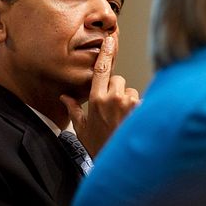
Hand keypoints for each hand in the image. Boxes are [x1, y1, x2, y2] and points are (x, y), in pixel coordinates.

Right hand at [61, 35, 139, 156]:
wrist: (117, 164)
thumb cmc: (99, 146)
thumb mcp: (81, 128)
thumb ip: (73, 109)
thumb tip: (64, 97)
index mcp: (96, 100)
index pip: (100, 70)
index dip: (105, 53)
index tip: (109, 40)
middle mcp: (113, 98)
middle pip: (118, 80)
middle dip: (116, 89)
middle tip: (113, 108)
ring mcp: (129, 104)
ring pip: (131, 91)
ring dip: (128, 100)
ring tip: (122, 118)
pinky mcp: (142, 111)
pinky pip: (141, 102)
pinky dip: (138, 110)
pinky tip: (132, 123)